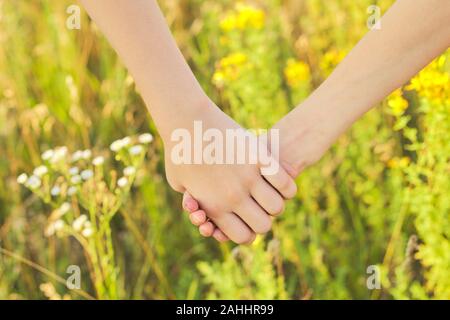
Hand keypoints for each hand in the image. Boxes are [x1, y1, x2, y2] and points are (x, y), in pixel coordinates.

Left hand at [181, 104, 332, 240]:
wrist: (186, 119)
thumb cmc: (178, 151)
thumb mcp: (179, 183)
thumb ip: (193, 202)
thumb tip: (204, 213)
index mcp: (214, 207)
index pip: (244, 237)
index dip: (248, 232)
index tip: (247, 220)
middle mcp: (233, 197)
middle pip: (263, 226)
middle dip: (263, 219)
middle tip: (259, 206)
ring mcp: (248, 178)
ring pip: (277, 206)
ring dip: (275, 202)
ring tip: (270, 192)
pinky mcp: (259, 158)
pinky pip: (285, 183)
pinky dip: (286, 185)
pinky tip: (279, 178)